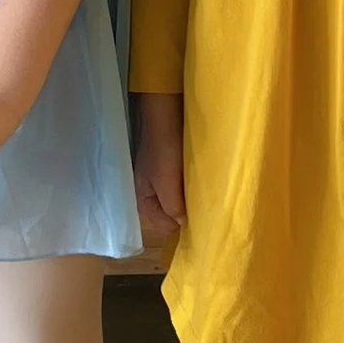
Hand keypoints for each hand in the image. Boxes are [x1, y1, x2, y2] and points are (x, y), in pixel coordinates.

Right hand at [133, 93, 185, 236]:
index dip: (175, 224)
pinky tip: (199, 187)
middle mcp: (149, 190)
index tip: (194, 222)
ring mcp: (160, 179)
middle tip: (199, 213)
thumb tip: (182, 222)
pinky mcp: (171, 168)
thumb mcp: (166, 182)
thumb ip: (172, 205)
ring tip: (201, 202)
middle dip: (180, 214)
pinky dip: (189, 189)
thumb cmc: (164, 151)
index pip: (159, 222)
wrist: (167, 117)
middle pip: (166, 213)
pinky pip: (180, 187)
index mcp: (142, 196)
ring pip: (174, 200)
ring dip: (187, 202)